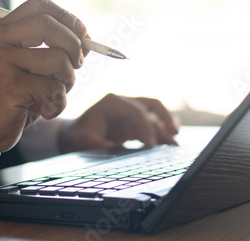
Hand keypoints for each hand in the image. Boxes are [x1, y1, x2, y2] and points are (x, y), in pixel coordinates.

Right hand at [0, 0, 88, 159]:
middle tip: (77, 66)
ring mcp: (1, 61)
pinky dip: (59, 102)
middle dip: (74, 46)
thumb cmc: (12, 97)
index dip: (67, 16)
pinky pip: (53, 87)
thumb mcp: (33, 68)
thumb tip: (88, 39)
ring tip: (55, 95)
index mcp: (2, 31)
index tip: (83, 33)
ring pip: (57, 59)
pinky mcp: (9, 85)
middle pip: (49, 25)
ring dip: (68, 81)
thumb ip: (56, 50)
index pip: (39, 5)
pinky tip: (47, 110)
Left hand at [59, 94, 179, 152]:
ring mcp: (131, 112)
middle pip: (151, 104)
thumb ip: (97, 142)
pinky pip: (153, 124)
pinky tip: (170, 144)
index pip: (135, 111)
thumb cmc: (78, 135)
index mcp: (112, 101)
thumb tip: (114, 147)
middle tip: (174, 133)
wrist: (75, 135)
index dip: (145, 126)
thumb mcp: (83, 139)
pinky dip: (163, 133)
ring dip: (167, 124)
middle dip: (165, 117)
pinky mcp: (135, 123)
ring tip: (175, 141)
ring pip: (155, 113)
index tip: (150, 145)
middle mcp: (125, 103)